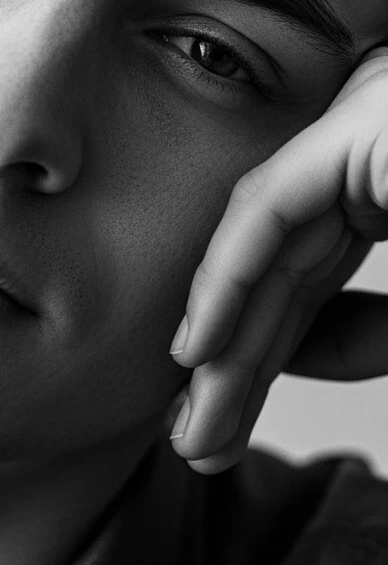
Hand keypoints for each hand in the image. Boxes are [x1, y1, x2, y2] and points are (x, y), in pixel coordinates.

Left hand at [167, 45, 387, 473]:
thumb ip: (377, 329)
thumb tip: (305, 350)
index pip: (319, 283)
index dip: (274, 358)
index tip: (231, 420)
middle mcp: (374, 156)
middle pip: (289, 272)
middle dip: (241, 361)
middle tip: (198, 440)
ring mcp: (372, 127)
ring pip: (271, 246)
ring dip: (230, 334)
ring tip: (194, 422)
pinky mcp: (367, 124)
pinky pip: (274, 207)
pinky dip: (232, 274)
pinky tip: (201, 346)